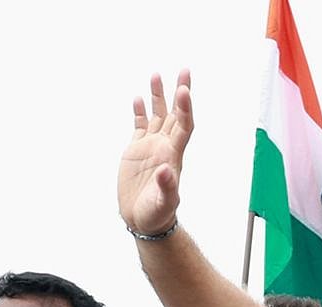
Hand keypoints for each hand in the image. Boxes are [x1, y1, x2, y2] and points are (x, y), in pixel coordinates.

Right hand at [119, 70, 193, 235]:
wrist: (144, 221)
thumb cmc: (156, 215)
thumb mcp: (163, 203)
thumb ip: (166, 188)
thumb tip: (166, 171)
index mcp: (173, 156)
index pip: (183, 126)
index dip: (185, 108)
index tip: (184, 90)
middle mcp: (164, 147)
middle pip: (175, 114)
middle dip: (180, 92)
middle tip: (185, 70)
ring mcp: (151, 147)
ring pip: (157, 116)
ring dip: (158, 96)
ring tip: (157, 75)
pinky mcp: (136, 151)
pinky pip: (140, 126)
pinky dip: (140, 112)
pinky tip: (139, 99)